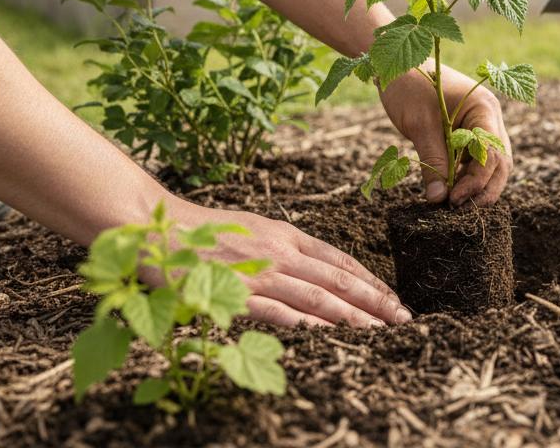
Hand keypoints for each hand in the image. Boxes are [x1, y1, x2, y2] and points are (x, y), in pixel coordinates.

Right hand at [164, 197, 409, 327]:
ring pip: (316, 296)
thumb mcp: (254, 228)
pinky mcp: (234, 292)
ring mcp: (258, 273)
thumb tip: (314, 266)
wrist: (156, 225)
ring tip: (379, 331)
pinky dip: (303, 321)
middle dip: (374, 300)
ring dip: (351, 316)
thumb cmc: (204, 230)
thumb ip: (283, 247)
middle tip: (402, 318)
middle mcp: (279, 253)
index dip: (369, 279)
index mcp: (285, 235)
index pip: (338, 259)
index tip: (392, 297)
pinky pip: (275, 310)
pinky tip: (326, 334)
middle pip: (337, 279)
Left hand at [380, 64, 512, 205]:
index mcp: (484, 109)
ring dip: (475, 185)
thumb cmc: (409, 87)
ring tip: (452, 203)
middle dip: (483, 189)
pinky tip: (449, 189)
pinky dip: (464, 176)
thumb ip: (433, 161)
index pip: (492, 154)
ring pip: (490, 164)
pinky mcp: (468, 131)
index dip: (475, 181)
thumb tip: (438, 199)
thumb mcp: (420, 126)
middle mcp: (490, 117)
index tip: (452, 199)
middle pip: (500, 163)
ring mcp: (482, 124)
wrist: (397, 64)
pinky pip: (474, 159)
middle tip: (458, 209)